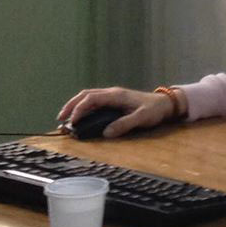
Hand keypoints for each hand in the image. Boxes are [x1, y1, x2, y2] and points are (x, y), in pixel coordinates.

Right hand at [54, 85, 174, 138]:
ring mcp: (112, 96)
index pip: (91, 99)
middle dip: (71, 105)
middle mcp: (111, 93)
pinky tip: (80, 116)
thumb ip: (124, 124)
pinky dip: (84, 107)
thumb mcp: (141, 118)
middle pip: (85, 95)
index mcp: (116, 95)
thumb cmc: (154, 109)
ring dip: (76, 105)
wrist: (164, 103)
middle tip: (60, 118)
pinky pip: (94, 101)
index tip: (72, 121)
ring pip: (88, 97)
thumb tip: (106, 133)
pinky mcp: (113, 101)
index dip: (79, 109)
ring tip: (66, 118)